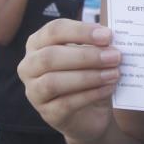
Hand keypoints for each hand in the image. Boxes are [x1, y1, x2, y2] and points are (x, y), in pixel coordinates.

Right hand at [18, 20, 120, 143]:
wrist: (90, 112)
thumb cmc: (87, 72)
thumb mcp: (91, 54)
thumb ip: (97, 45)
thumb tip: (110, 40)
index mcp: (38, 42)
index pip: (54, 30)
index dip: (80, 31)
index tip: (107, 35)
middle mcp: (29, 65)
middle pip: (50, 56)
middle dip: (86, 56)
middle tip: (114, 56)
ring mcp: (34, 91)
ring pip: (53, 82)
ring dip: (88, 76)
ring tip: (114, 74)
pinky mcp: (47, 113)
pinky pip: (66, 103)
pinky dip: (90, 95)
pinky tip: (108, 88)